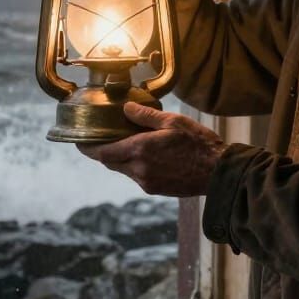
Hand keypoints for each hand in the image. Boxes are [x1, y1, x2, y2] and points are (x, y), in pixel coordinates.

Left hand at [78, 102, 225, 196]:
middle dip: (104, 151)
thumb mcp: (173, 121)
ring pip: (123, 170)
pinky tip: (148, 156)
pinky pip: (137, 176)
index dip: (88, 148)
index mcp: (141, 150)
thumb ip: (145, 116)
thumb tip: (126, 108)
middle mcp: (140, 169)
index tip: (79, 142)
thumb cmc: (200, 144)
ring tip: (130, 143)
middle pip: (110, 162)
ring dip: (121, 158)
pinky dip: (135, 166)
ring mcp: (147, 182)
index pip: (103, 153)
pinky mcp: (156, 189)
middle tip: (103, 138)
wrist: (218, 173)